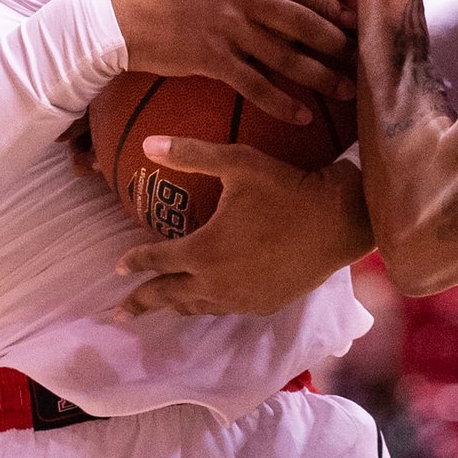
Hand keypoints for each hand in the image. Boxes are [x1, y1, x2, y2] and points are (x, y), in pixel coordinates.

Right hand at [107, 0, 354, 125]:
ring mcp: (227, 28)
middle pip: (301, 21)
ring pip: (285, 55)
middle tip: (359, 60)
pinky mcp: (211, 58)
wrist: (109, 16)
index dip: (329, 6)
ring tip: (343, 92)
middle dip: (335, 43)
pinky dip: (281, 102)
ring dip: (319, 76)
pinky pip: (255, 84)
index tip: (351, 20)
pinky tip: (302, 117)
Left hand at [114, 140, 370, 318]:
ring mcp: (241, 298)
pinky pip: (227, 308)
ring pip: (197, 307)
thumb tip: (148, 143)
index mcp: (203, 251)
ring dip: (175, 307)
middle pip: (168, 296)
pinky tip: (209, 302)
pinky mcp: (264, 303)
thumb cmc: (287, 186)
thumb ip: (190, 153)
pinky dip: (209, 306)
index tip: (119, 267)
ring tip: (162, 308)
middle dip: (141, 304)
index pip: (157, 261)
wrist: (339, 219)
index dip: (135, 263)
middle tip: (118, 314)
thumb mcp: (238, 161)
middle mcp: (217, 282)